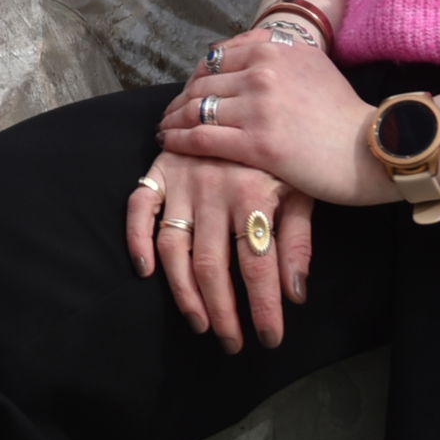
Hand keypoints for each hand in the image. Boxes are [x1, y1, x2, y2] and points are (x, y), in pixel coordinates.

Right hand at [126, 151, 306, 350]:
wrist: (254, 97)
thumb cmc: (283, 154)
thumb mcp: (303, 190)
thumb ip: (298, 241)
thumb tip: (295, 295)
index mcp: (253, 195)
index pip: (257, 265)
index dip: (263, 307)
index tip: (269, 339)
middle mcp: (214, 190)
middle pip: (212, 265)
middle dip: (222, 311)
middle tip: (231, 343)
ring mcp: (182, 181)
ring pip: (174, 248)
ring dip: (183, 291)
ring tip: (199, 323)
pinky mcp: (159, 171)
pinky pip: (139, 209)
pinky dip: (136, 239)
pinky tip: (145, 272)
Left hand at [155, 22, 387, 208]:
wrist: (374, 149)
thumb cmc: (344, 113)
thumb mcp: (313, 63)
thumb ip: (278, 51)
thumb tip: (246, 45)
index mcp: (275, 47)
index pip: (217, 57)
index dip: (196, 76)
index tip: (189, 91)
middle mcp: (263, 71)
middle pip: (202, 83)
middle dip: (180, 99)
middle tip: (169, 113)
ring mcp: (259, 106)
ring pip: (196, 109)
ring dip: (173, 120)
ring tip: (164, 129)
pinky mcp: (257, 143)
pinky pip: (202, 138)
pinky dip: (179, 140)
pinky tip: (168, 143)